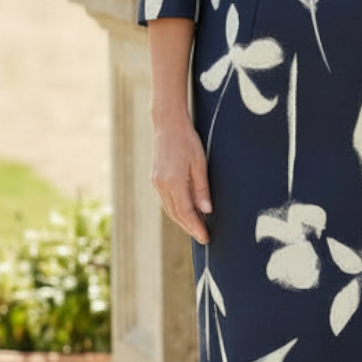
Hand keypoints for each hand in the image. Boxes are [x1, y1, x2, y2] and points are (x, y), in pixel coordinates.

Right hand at [151, 112, 211, 243]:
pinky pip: (165, 201)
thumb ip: (201, 188)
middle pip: (176, 214)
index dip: (196, 227)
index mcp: (173, 181)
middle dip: (190, 227)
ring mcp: (156, 182)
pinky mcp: (155, 179)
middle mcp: (161, 185)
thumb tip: (206, 211)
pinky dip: (176, 210)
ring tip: (197, 227)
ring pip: (169, 209)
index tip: (205, 237)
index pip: (186, 212)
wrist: (167, 124)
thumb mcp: (199, 163)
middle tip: (203, 237)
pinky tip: (185, 212)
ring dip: (182, 221)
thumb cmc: (187, 140)